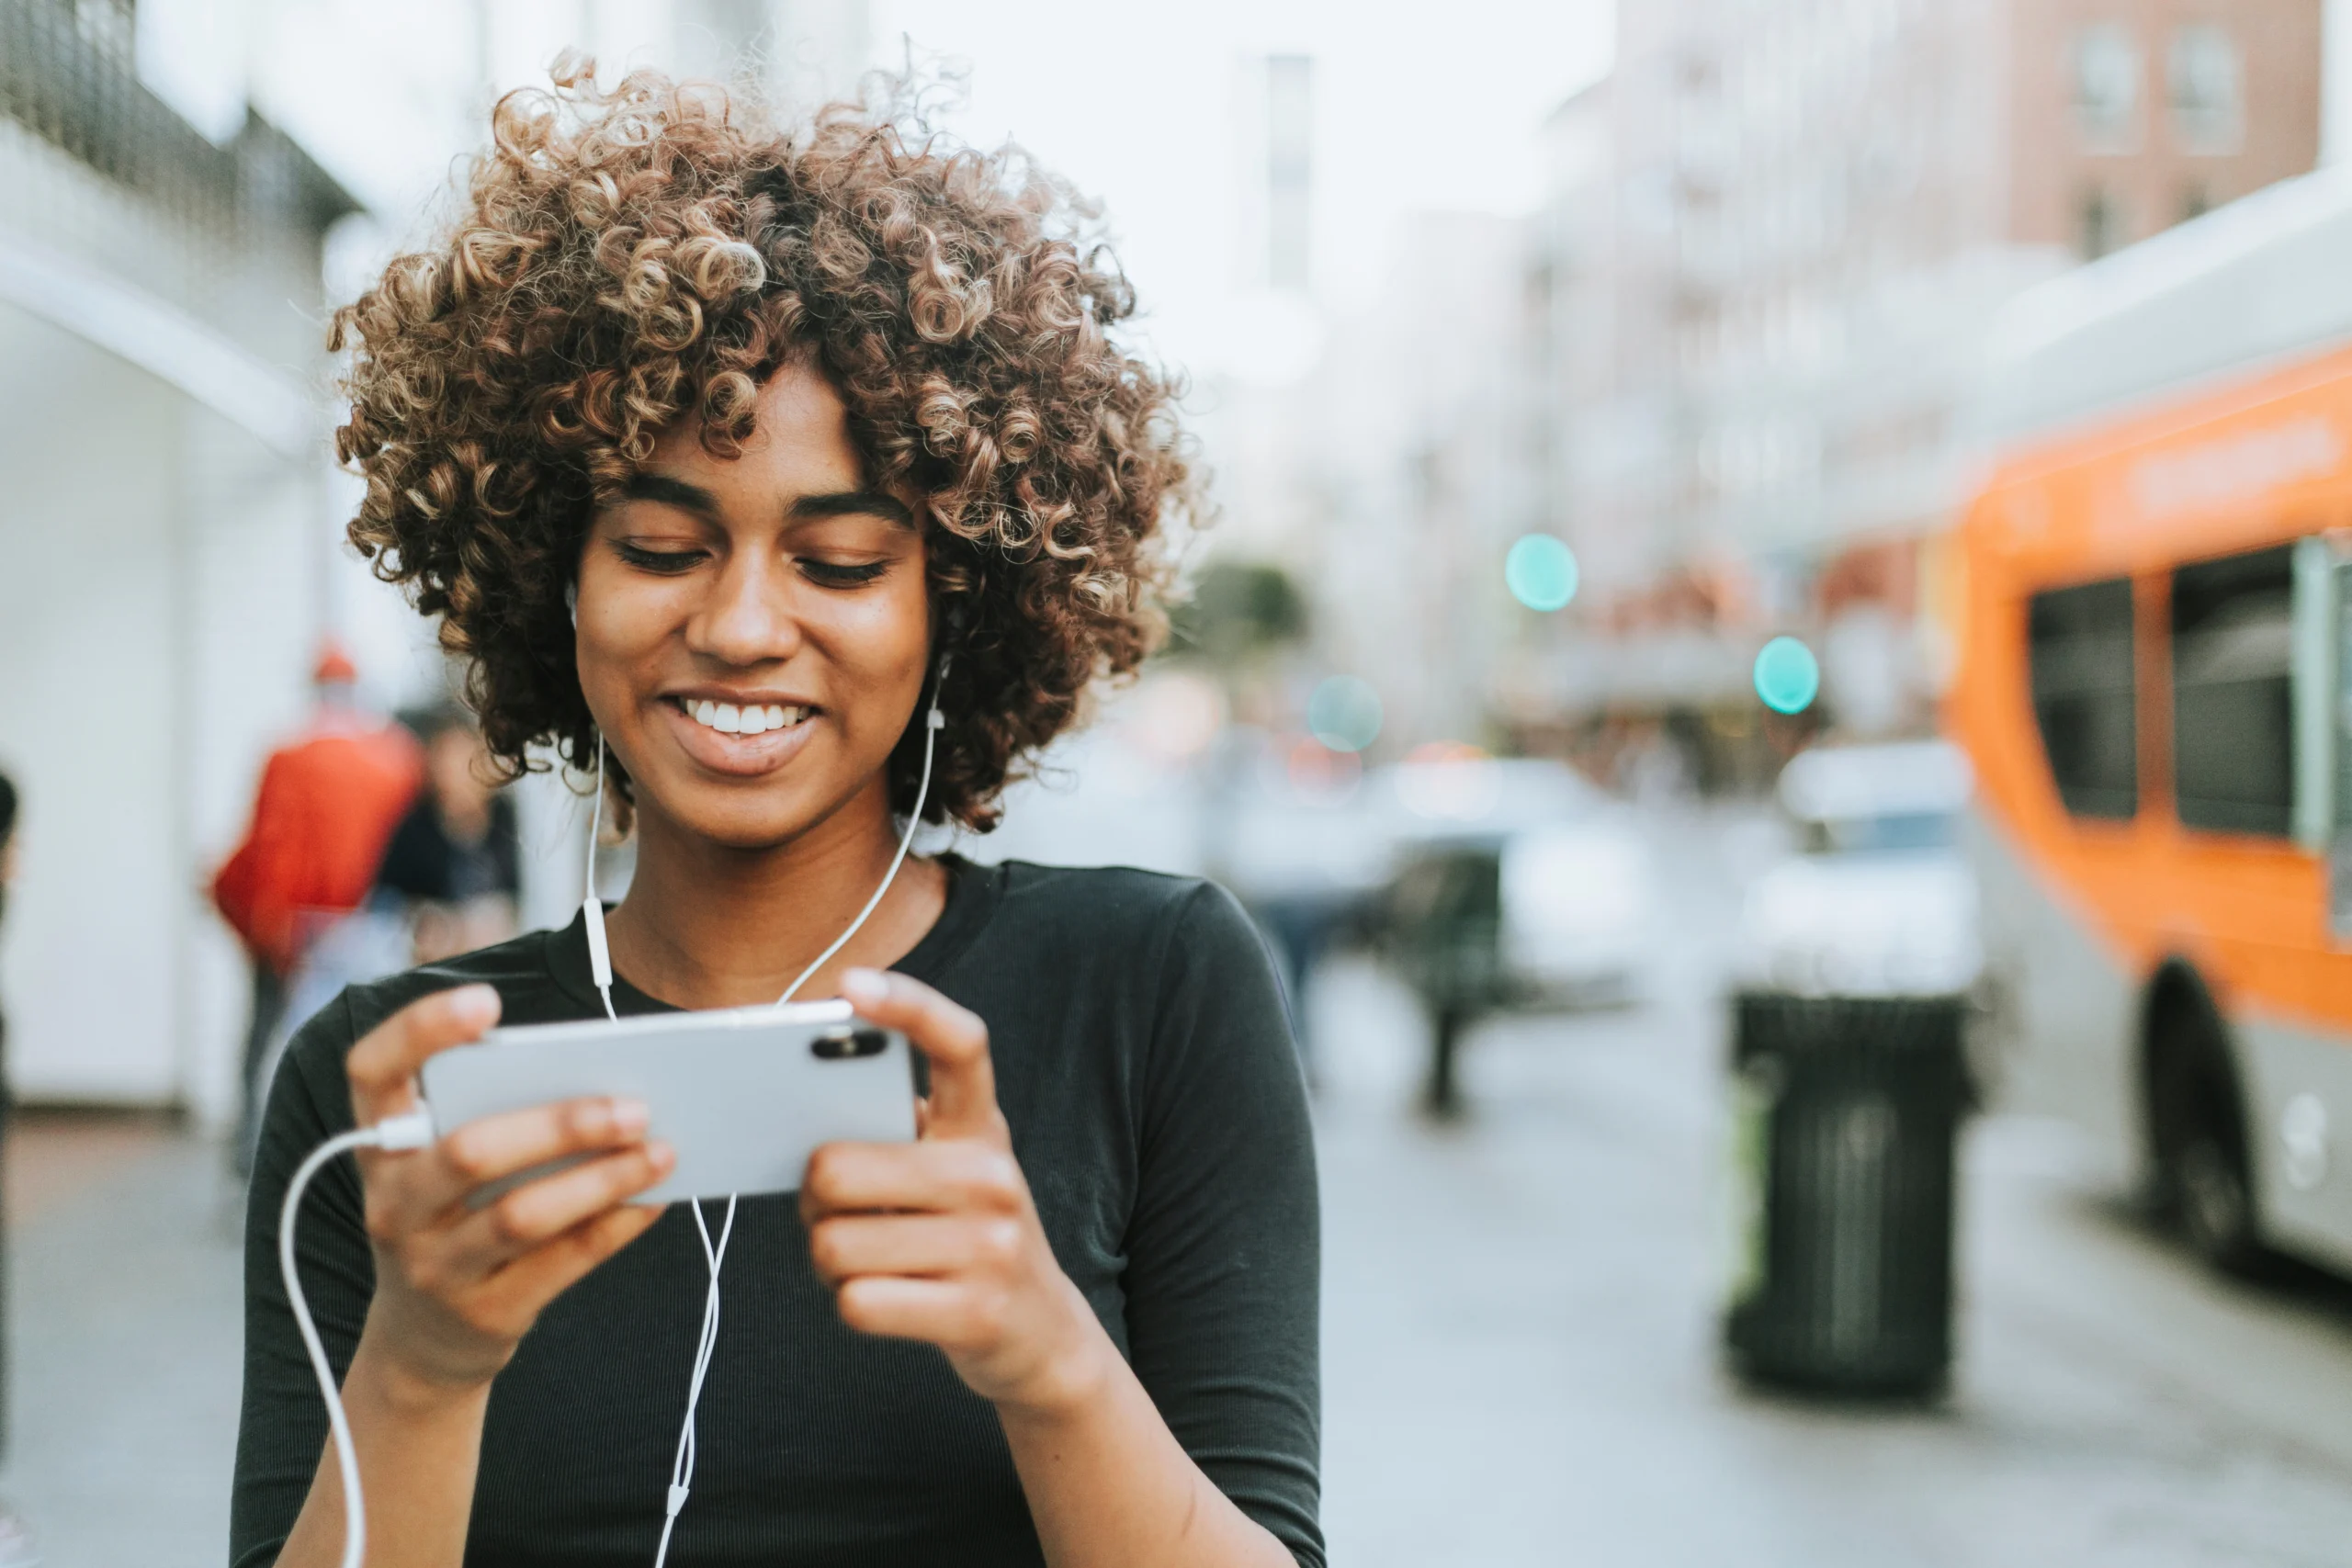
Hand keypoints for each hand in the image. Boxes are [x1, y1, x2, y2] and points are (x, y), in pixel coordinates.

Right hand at [342, 985, 673, 1393]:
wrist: (423, 1342)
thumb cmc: (455, 1218)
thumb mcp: (442, 1167)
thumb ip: (493, 1114)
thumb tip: (604, 1073)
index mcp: (381, 1145)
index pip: (372, 1072)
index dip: (418, 1031)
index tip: (486, 1001)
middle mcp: (394, 1204)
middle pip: (470, 1152)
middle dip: (561, 1125)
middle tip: (635, 1106)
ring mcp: (432, 1265)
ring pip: (520, 1215)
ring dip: (602, 1179)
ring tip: (661, 1150)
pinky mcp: (482, 1313)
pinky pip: (558, 1265)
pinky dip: (613, 1226)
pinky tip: (653, 1199)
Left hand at [802, 969, 1108, 1415]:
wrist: (1041, 1333)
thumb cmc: (965, 1237)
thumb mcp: (952, 1172)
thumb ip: (896, 1136)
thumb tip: (801, 1116)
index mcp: (981, 1127)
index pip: (959, 1043)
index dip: (908, 1006)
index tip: (851, 986)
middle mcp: (993, 1176)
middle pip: (836, 1169)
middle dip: (813, 1199)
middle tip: (835, 1210)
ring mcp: (991, 1246)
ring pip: (833, 1244)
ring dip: (829, 1261)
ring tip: (870, 1260)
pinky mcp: (975, 1312)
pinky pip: (857, 1301)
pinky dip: (852, 1305)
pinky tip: (890, 1299)